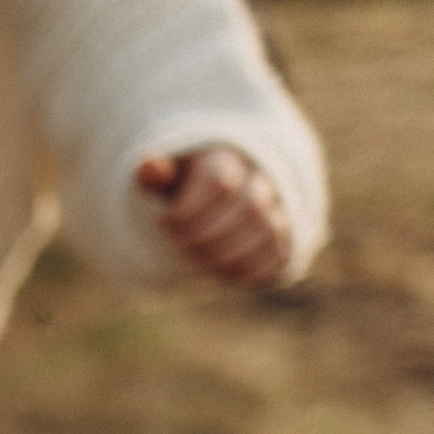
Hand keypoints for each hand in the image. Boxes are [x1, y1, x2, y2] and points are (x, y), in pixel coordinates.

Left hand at [136, 148, 292, 286]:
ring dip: (229, 255)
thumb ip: (156, 176)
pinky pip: (278, 255)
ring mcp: (278, 210)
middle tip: (180, 247)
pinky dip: (250, 270)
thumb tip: (149, 167)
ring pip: (269, 231)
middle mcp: (260, 181)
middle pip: (248, 206)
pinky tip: (223, 272)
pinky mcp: (285, 239)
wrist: (219, 199)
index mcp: (227, 161)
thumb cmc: (185, 189)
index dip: (190, 209)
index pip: (221, 181)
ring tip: (198, 262)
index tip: (165, 223)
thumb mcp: (167, 179)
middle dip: (209, 234)